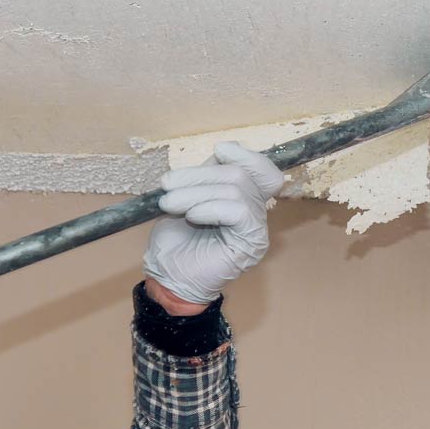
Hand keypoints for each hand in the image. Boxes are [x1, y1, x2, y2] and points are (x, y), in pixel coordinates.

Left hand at [144, 141, 283, 305]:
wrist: (168, 277)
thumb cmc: (175, 241)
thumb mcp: (186, 197)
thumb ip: (206, 177)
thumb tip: (220, 153)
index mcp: (243, 197)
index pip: (262, 169)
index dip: (245, 155)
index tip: (218, 151)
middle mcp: (256, 211)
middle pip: (241, 174)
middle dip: (200, 175)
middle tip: (167, 186)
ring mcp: (256, 227)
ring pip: (236, 190)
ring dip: (196, 193)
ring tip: (170, 205)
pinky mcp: (252, 242)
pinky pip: (240, 212)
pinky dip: (212, 208)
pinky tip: (192, 216)